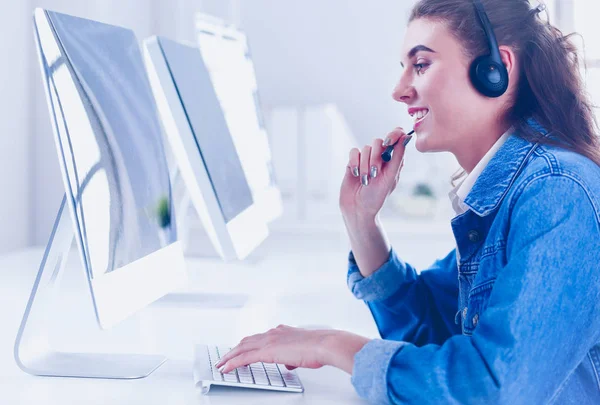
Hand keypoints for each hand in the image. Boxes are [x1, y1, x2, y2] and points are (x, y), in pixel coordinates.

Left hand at [215, 325, 335, 373]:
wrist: (323, 345)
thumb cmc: (318, 348)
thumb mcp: (303, 352)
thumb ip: (293, 356)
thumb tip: (290, 362)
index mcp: (281, 332)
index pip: (259, 338)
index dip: (247, 344)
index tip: (240, 349)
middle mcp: (273, 333)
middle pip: (246, 341)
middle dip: (234, 350)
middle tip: (225, 357)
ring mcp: (268, 341)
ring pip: (242, 348)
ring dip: (229, 356)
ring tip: (221, 364)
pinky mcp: (267, 351)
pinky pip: (244, 358)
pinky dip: (233, 363)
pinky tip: (226, 368)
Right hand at [339, 128, 410, 222]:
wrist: (358, 209)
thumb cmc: (377, 197)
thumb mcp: (390, 177)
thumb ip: (398, 157)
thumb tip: (406, 137)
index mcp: (393, 160)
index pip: (396, 137)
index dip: (393, 134)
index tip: (388, 143)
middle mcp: (380, 157)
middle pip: (378, 142)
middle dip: (375, 157)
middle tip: (374, 173)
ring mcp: (366, 159)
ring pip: (365, 148)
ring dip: (364, 165)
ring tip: (365, 180)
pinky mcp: (353, 162)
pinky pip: (353, 152)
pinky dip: (354, 162)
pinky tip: (355, 174)